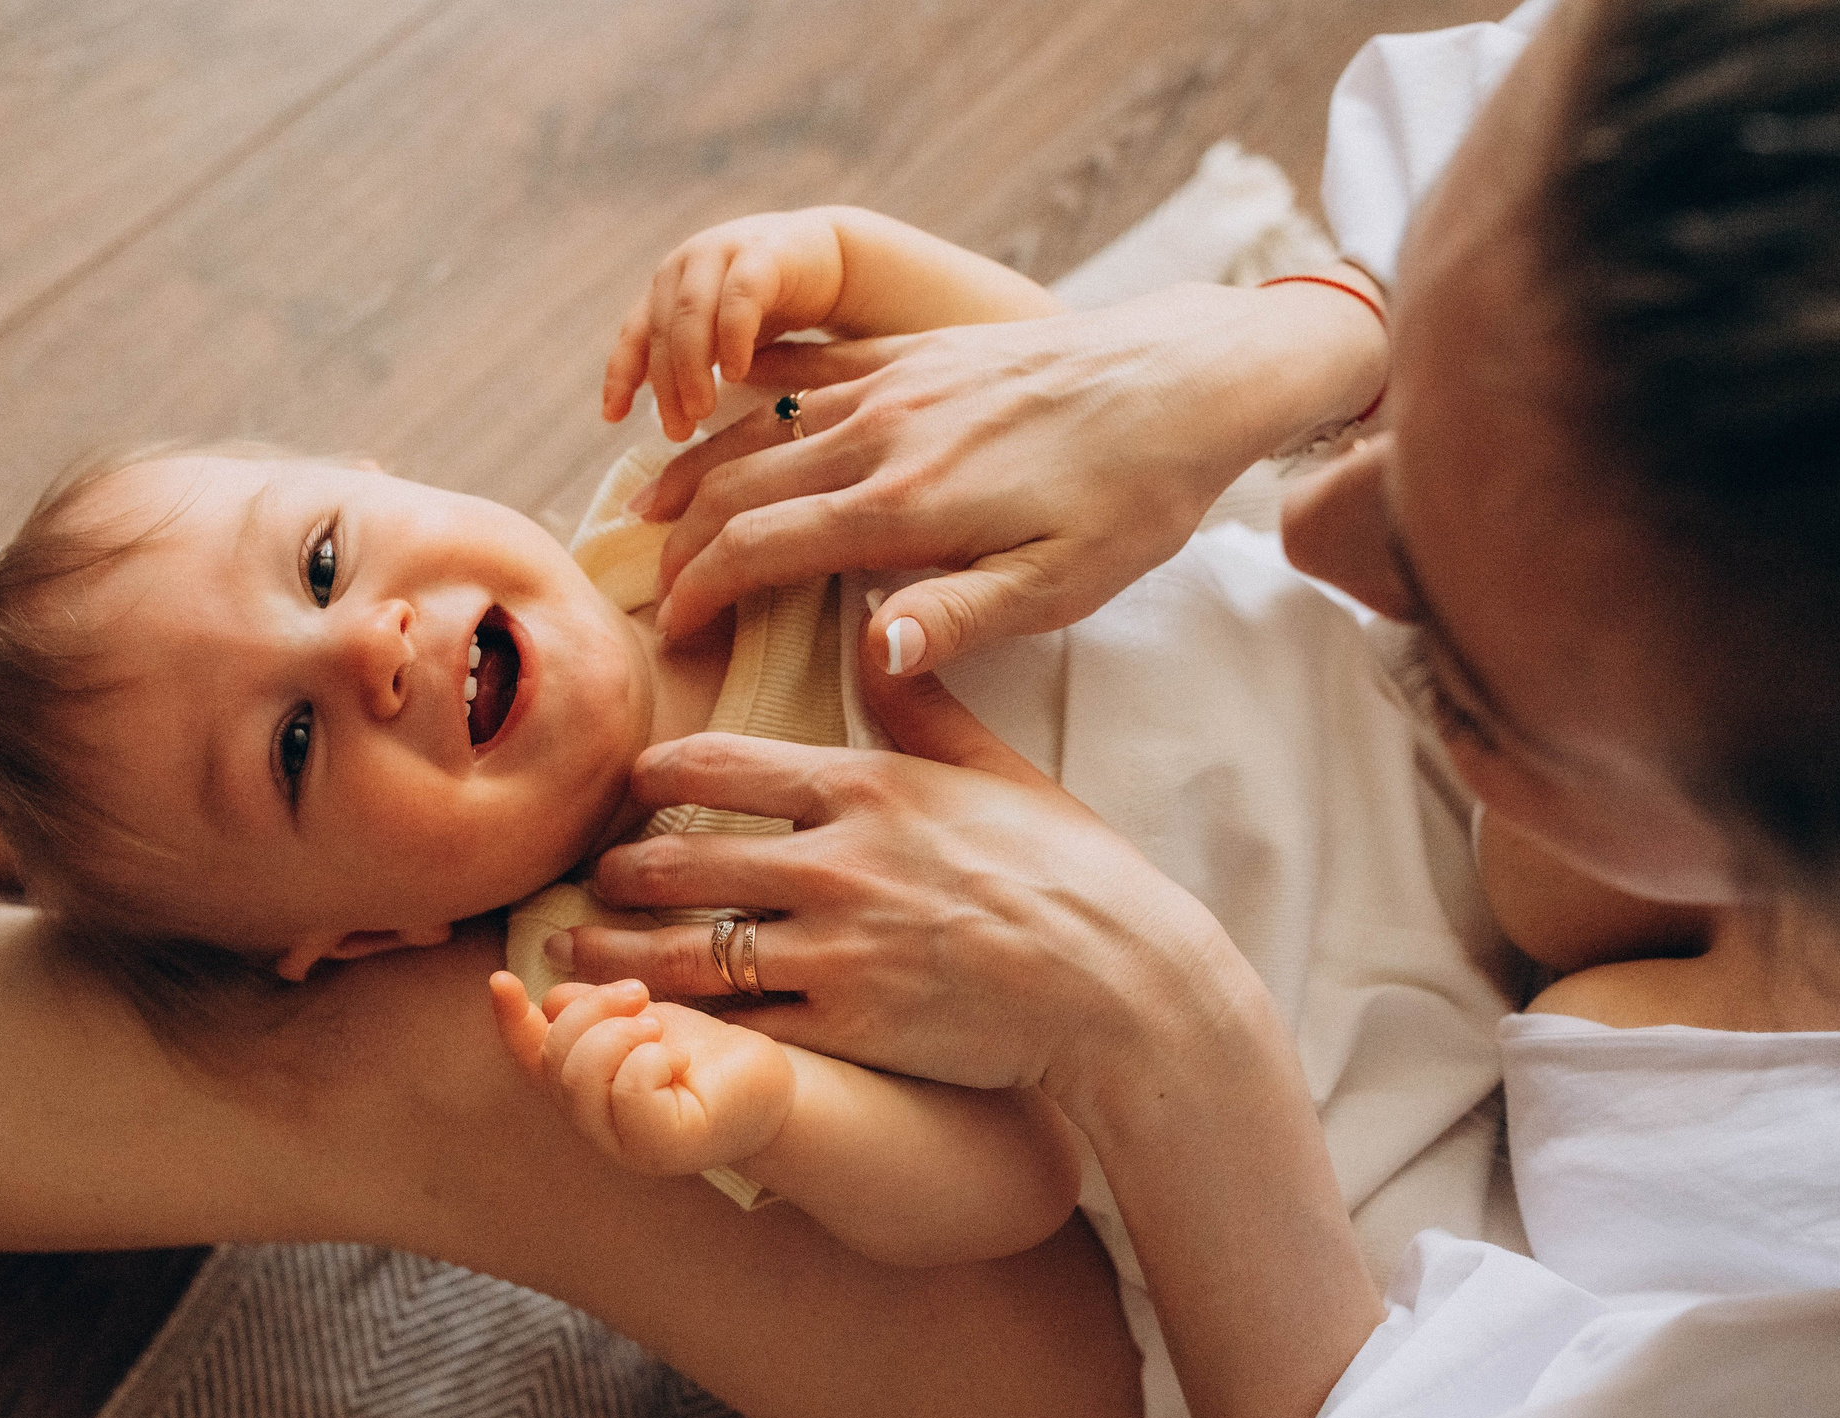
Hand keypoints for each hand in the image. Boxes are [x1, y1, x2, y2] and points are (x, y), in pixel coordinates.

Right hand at [492, 974, 794, 1175]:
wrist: (774, 1086)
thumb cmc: (709, 1056)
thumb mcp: (645, 1020)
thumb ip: (595, 1014)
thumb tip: (550, 1000)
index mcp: (585, 1088)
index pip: (530, 1057)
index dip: (509, 1021)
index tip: (501, 979)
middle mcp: (595, 1123)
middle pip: (553, 1061)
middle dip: (592, 1011)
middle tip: (640, 994)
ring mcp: (624, 1143)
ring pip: (580, 1076)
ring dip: (619, 1034)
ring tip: (657, 1028)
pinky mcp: (661, 1148)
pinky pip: (626, 1092)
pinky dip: (647, 1059)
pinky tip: (675, 1059)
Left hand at [540, 654, 1251, 1105]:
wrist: (1124, 985)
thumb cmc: (1076, 877)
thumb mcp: (1001, 772)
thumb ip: (924, 709)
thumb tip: (877, 631)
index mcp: (870, 787)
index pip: (719, 763)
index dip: (654, 773)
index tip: (633, 783)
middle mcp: (839, 861)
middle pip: (682, 855)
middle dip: (621, 867)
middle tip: (594, 875)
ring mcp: (837, 949)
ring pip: (687, 948)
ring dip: (615, 950)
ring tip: (575, 955)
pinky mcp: (847, 1028)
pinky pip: (736, 1025)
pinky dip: (680, 1026)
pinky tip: (642, 1025)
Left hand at [604, 210, 850, 442]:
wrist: (833, 263)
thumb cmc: (774, 309)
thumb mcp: (725, 339)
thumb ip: (697, 365)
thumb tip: (670, 420)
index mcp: (669, 287)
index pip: (634, 333)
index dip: (620, 374)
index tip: (613, 417)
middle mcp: (687, 266)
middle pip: (662, 331)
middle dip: (665, 385)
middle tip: (677, 430)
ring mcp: (722, 253)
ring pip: (690, 314)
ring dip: (691, 367)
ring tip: (701, 411)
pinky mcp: (763, 255)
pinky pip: (739, 299)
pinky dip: (732, 337)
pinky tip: (735, 374)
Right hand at [629, 280, 1387, 670]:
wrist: (1189, 374)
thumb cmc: (1136, 496)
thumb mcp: (1064, 584)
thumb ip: (960, 618)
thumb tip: (870, 650)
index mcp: (904, 504)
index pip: (758, 549)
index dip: (699, 593)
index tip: (672, 631)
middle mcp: (880, 431)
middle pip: (737, 485)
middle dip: (679, 540)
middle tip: (650, 587)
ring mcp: (894, 378)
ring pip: (759, 423)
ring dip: (697, 467)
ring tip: (653, 507)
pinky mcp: (918, 345)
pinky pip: (808, 366)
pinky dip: (751, 398)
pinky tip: (725, 407)